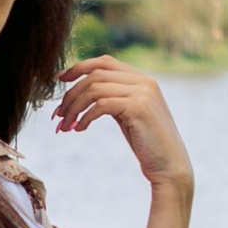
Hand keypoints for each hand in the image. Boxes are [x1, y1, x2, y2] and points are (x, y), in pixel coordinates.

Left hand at [50, 58, 193, 192]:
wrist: (169, 166)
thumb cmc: (147, 143)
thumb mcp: (127, 114)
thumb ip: (112, 98)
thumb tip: (81, 92)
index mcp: (142, 78)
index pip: (104, 62)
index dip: (78, 67)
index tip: (58, 80)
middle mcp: (144, 80)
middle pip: (95, 74)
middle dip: (71, 94)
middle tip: (57, 115)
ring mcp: (143, 92)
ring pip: (95, 88)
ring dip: (74, 107)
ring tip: (65, 126)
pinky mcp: (139, 107)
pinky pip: (101, 105)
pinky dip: (85, 117)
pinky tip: (79, 129)